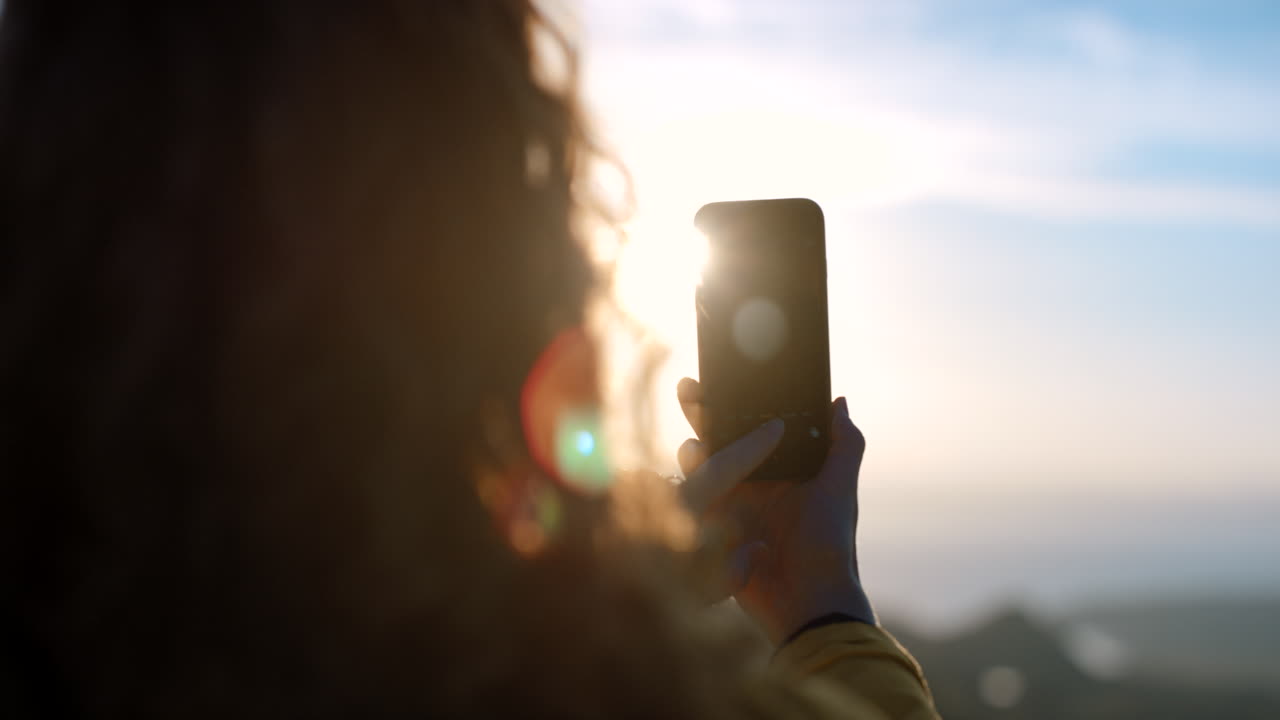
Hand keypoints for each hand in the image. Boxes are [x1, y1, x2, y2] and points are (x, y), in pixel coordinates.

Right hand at [677, 378, 872, 644]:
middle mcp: (748, 483)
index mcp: (776, 468)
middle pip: (714, 439)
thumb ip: (844, 444)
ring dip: (691, 453)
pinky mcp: (707, 536)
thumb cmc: (830, 544)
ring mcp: (725, 508)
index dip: (726, 402)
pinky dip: (680, 492)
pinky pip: (686, 507)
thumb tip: (838, 400)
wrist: (810, 602)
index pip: (746, 425)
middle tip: (689, 391)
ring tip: (695, 450)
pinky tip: (680, 480)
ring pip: (695, 469)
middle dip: (699, 414)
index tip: (709, 379)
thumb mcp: (840, 489)